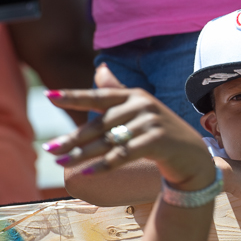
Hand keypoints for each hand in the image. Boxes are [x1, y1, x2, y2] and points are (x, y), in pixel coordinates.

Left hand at [44, 89, 214, 190]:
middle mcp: (142, 105)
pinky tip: (86, 173)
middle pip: (99, 124)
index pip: (98, 96)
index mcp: (134, 95)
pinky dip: (103, 165)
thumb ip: (118, 91)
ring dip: (82, 154)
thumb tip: (99, 67)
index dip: (73, 96)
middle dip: (73, 139)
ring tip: (61, 163)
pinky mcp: (157, 141)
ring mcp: (151, 122)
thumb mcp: (141, 109)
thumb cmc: (159, 133)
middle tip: (50, 149)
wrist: (192, 155)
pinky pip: (123, 155)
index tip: (48, 96)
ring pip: (108, 141)